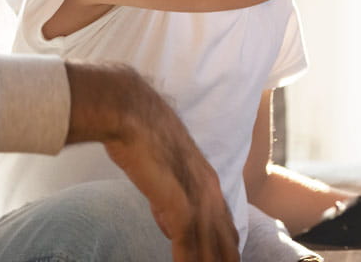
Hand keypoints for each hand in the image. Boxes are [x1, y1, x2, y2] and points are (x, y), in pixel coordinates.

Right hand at [65, 63, 239, 261]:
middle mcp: (210, 191)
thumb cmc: (141, 137)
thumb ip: (170, 200)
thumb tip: (169, 223)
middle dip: (226, 260)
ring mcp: (198, 198)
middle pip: (226, 241)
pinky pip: (188, 244)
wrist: (132, 113)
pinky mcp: (180, 203)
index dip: (228, 250)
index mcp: (208, 183)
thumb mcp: (164, 173)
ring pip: (210, 247)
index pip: (226, 227)